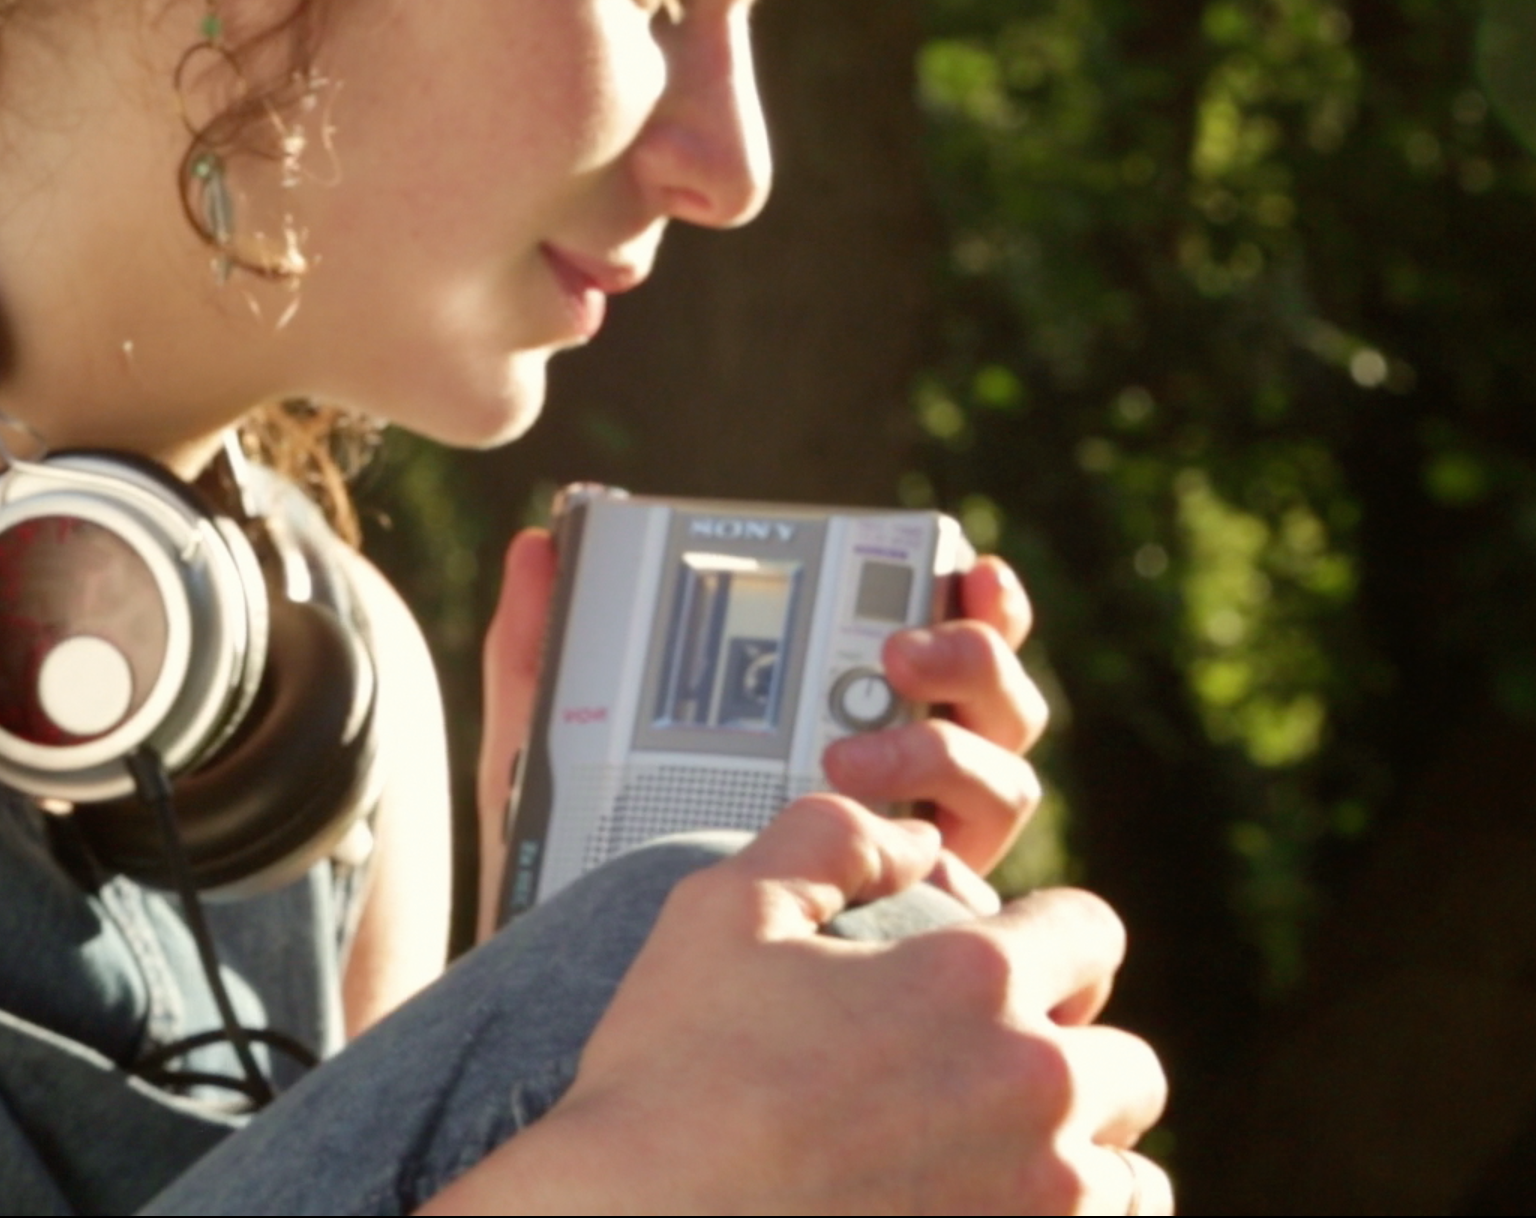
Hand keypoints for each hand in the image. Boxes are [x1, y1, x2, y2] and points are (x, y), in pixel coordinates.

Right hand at [427, 795, 1171, 1214]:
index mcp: (974, 982)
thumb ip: (828, 841)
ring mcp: (1037, 1201)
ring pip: (1128, 1176)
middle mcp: (1030, 1089)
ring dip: (1079, 1162)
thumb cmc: (669, 1080)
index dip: (1049, 941)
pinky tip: (996, 1214)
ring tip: (1002, 1165)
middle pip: (1127, 1064)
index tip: (1012, 970)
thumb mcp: (721, 913)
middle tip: (994, 1080)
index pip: (1090, 931)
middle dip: (1073, 1060)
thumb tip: (910, 837)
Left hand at [476, 536, 1052, 925]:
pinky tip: (899, 863)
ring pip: (1001, 785)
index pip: (937, 643)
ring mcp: (915, 854)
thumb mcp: (554, 750)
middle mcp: (900, 778)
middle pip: (994, 702)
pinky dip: (950, 865)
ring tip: (848, 761)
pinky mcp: (912, 930)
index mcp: (839, 712)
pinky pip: (971, 889)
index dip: (977, 600)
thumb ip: (542, 651)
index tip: (968, 566)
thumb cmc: (573, 860)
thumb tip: (535, 547)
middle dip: (968, 658)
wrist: (570, 988)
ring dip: (942, 753)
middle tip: (895, 651)